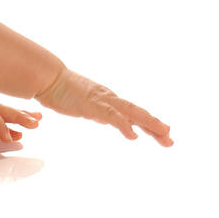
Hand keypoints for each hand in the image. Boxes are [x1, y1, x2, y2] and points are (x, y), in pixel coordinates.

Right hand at [35, 66, 172, 146]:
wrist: (47, 78)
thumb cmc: (61, 92)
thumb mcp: (84, 105)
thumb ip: (97, 111)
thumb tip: (106, 118)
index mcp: (108, 101)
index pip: (133, 114)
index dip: (149, 124)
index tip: (164, 134)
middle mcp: (109, 99)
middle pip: (138, 113)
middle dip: (155, 126)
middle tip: (171, 139)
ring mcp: (102, 100)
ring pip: (131, 112)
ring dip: (149, 123)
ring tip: (164, 134)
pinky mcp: (92, 104)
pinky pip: (111, 116)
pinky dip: (123, 126)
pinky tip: (133, 136)